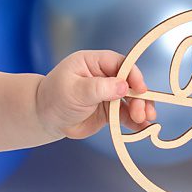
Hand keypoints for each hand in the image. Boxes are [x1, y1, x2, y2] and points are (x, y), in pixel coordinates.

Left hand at [37, 50, 155, 140]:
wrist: (45, 118)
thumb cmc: (54, 98)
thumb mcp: (75, 91)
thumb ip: (99, 88)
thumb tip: (124, 86)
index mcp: (94, 62)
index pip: (120, 64)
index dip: (133, 75)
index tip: (140, 89)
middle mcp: (104, 76)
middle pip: (130, 83)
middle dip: (139, 97)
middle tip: (142, 112)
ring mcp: (108, 94)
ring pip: (131, 99)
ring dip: (141, 109)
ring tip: (146, 121)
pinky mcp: (110, 111)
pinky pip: (126, 115)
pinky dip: (135, 122)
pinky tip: (144, 129)